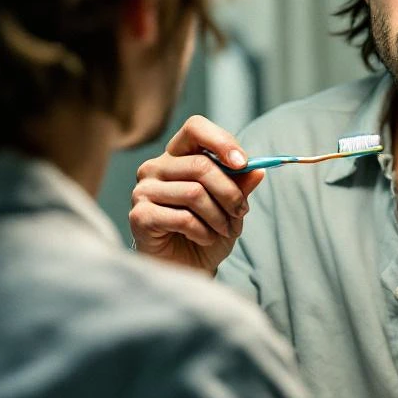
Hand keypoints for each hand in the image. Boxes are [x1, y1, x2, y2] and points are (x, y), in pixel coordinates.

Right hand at [129, 115, 263, 274]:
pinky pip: (182, 217)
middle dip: (230, 192)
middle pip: (200, 165)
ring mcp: (144, 190)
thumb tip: (258, 169)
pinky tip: (204, 238)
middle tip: (241, 212)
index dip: (221, 141)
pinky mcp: (140, 215)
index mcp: (177, 156)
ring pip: (194, 193)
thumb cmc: (207, 232)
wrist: (187, 269)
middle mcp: (156, 168)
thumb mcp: (231, 206)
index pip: (195, 128)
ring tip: (225, 230)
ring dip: (219, 216)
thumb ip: (240, 185)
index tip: (243, 163)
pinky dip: (203, 231)